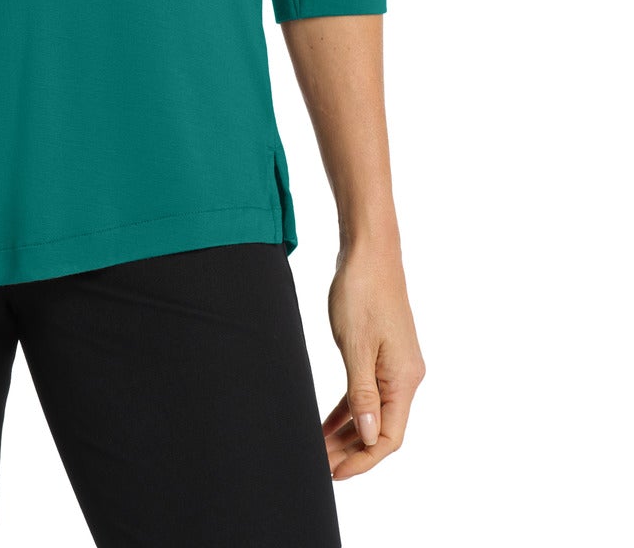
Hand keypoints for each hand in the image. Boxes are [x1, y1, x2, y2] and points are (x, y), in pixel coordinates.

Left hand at [322, 238, 424, 479]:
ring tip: (319, 449)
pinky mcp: (382, 353)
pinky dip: (348, 409)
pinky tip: (327, 423)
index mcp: (404, 379)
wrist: (369, 250)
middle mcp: (405, 376)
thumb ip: (362, 393)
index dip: (364, 459)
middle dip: (351, 450)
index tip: (335, 473)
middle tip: (317, 463)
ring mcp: (394, 365)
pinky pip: (366, 392)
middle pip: (381, 428)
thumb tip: (369, 436)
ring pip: (372, 412)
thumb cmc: (362, 292)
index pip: (390, 437)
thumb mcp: (356, 346)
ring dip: (347, 433)